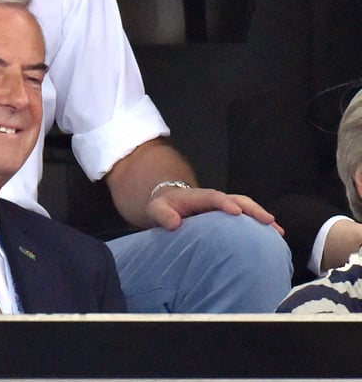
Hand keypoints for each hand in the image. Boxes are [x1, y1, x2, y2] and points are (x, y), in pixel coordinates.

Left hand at [147, 186, 283, 234]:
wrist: (169, 203)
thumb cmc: (164, 207)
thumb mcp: (156, 209)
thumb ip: (162, 214)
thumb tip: (174, 224)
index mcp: (198, 197)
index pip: (214, 198)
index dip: (225, 203)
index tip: (236, 212)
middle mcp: (215, 200)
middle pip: (237, 200)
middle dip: (253, 209)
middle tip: (268, 221)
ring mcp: (223, 207)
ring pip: (246, 208)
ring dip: (261, 217)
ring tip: (278, 232)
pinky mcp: (229, 216)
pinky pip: (246, 218)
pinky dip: (260, 226)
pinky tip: (274, 238)